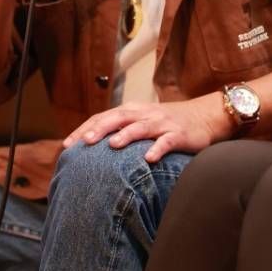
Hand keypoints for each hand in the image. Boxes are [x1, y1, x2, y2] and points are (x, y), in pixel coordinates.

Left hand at [63, 94, 233, 163]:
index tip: (67, 144)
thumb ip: (120, 129)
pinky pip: (167, 142)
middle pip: (118, 118)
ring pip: (141, 127)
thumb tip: (91, 146)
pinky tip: (148, 159)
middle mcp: (144, 114)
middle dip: (100, 129)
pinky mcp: (179, 134)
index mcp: (131, 111)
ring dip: (126, 135)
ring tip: (113, 145)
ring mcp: (162, 123)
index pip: (102, 117)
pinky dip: (157, 149)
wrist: (204, 116)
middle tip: (85, 142)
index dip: (85, 129)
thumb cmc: (166, 123)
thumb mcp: (141, 122)